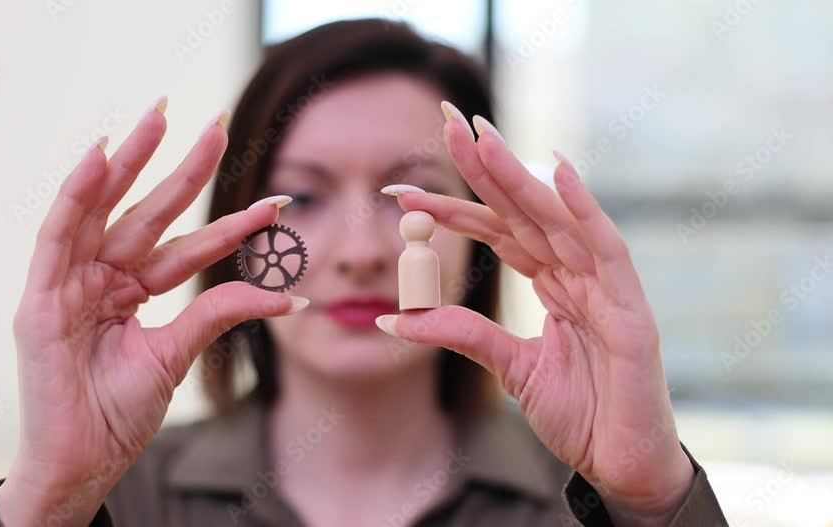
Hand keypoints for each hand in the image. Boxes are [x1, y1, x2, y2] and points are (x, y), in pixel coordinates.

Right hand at [0, 99, 303, 525]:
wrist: (80, 462)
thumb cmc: (117, 413)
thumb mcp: (177, 353)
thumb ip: (219, 314)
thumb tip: (288, 297)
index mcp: (130, 290)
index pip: (186, 246)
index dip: (228, 223)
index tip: (275, 202)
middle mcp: (100, 277)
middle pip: (146, 212)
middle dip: (181, 168)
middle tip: (217, 123)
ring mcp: (68, 283)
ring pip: (103, 208)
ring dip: (130, 160)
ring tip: (162, 115)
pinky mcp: (40, 297)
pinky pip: (58, 234)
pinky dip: (76, 193)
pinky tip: (100, 154)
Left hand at [377, 104, 693, 523]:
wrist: (621, 464)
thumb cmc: (580, 414)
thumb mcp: (509, 367)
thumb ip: (461, 333)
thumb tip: (393, 316)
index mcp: (553, 283)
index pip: (498, 232)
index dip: (456, 205)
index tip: (405, 188)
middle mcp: (577, 275)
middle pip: (523, 210)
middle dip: (484, 167)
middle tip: (445, 122)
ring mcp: (606, 288)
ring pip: (556, 219)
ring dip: (518, 177)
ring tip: (482, 138)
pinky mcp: (630, 311)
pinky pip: (607, 251)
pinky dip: (584, 211)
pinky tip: (557, 172)